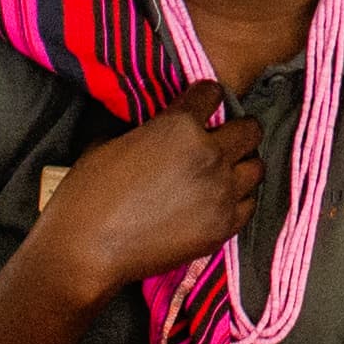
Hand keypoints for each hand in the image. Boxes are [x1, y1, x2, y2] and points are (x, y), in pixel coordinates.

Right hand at [19, 97, 263, 303]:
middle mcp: (210, 154)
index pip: (213, 93)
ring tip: (222, 173)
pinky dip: (238, 200)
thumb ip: (148, 130)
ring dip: (241, 166)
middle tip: (222, 139)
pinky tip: (219, 202)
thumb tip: (157, 132)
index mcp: (180, 126)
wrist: (87, 249)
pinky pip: (248, 204)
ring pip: (256, 168)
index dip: (205, 98)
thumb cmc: (89, 194)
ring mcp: (221, 192)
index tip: (201, 106)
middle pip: (249, 130)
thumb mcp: (112, 142)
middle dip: (237, 130)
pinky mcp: (223, 227)